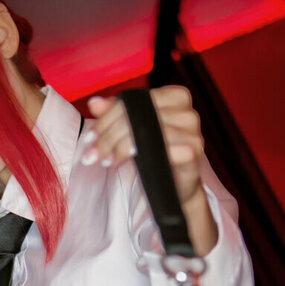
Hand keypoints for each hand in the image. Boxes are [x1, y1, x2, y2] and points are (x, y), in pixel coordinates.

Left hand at [83, 86, 217, 254]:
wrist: (175, 188)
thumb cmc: (155, 156)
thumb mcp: (132, 131)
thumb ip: (115, 114)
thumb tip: (94, 103)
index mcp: (174, 97)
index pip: (135, 100)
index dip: (108, 118)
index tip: (91, 137)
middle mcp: (186, 110)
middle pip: (139, 116)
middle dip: (110, 135)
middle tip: (93, 153)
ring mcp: (193, 130)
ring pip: (148, 131)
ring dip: (120, 147)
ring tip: (106, 160)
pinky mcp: (193, 150)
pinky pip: (163, 148)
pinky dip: (140, 156)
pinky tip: (124, 163)